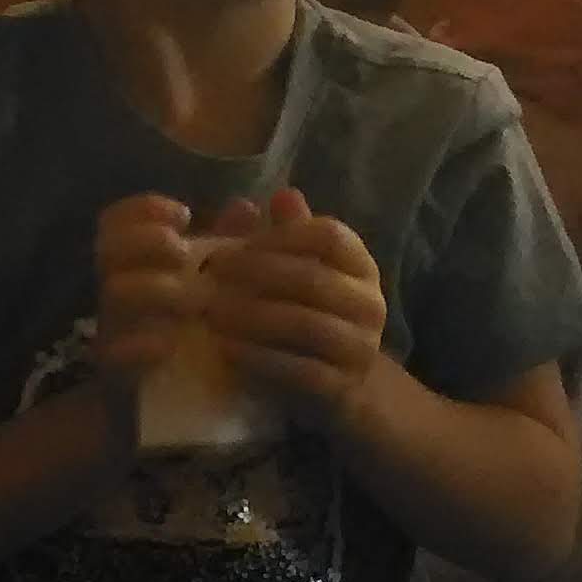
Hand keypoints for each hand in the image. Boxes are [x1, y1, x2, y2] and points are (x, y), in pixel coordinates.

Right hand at [89, 193, 208, 418]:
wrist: (167, 418)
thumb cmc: (195, 342)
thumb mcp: (215, 290)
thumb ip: (229, 247)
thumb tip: (246, 207)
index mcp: (137, 268)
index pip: (117, 221)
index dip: (143, 208)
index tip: (185, 214)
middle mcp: (119, 295)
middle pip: (108, 248)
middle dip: (147, 241)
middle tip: (182, 252)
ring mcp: (115, 334)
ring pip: (113, 293)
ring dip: (154, 289)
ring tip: (193, 301)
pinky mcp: (118, 376)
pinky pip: (116, 352)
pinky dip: (142, 344)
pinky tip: (169, 345)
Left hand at [208, 189, 391, 432]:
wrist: (338, 387)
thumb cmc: (310, 317)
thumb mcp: (301, 273)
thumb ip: (287, 237)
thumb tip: (280, 194)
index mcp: (361, 266)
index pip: (328, 235)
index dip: (280, 236)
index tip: (237, 245)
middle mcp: (370, 304)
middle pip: (312, 278)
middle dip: (255, 275)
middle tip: (211, 277)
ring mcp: (360, 347)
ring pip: (306, 324)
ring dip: (252, 317)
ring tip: (212, 314)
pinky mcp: (341, 387)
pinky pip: (299, 369)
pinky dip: (259, 358)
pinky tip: (226, 350)